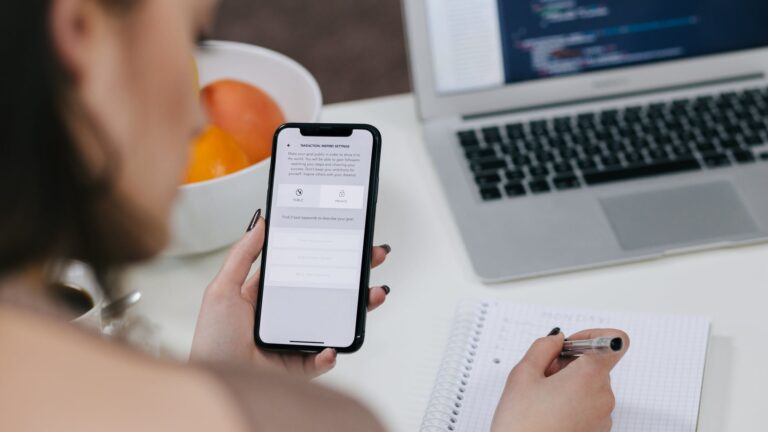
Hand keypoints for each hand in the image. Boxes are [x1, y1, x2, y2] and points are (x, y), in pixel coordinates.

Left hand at [190, 214, 390, 377]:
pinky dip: (331, 354)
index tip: (346, 239)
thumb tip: (260, 223)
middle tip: (373, 257)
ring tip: (373, 295)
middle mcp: (286, 317)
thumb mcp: (223, 289)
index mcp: (268, 296)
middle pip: (327, 291)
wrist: (214, 380)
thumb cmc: (213, 339)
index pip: (305, 269)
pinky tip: (331, 346)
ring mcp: (296, 341)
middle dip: (354, 275)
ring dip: (358, 309)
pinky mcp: (300, 367)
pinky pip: (322, 360)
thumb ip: (242, 255)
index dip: (326, 255)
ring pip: (335, 322)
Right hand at [492, 328, 628, 431]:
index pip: (615, 341)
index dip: (593, 336)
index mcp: (590, 376)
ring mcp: (603, 417)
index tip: (572, 343)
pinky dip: (573, 404)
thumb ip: (543, 347)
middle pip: (596, 365)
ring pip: (591, 387)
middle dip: (570, 364)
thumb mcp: (523, 374)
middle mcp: (604, 396)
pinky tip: (549, 413)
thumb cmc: (522, 424)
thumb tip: (556, 340)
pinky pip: (589, 407)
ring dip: (570, 385)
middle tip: (543, 376)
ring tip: (542, 399)